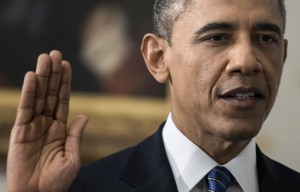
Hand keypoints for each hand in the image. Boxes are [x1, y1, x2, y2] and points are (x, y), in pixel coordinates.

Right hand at [6, 50, 88, 191]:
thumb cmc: (56, 182)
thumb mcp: (71, 157)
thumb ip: (75, 135)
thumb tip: (84, 116)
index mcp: (60, 128)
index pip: (62, 100)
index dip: (64, 83)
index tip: (66, 65)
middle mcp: (47, 123)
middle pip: (50, 93)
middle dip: (53, 74)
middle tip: (54, 53)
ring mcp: (33, 126)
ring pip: (38, 96)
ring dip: (42, 77)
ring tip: (45, 58)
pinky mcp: (21, 131)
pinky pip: (25, 109)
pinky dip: (29, 92)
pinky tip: (32, 77)